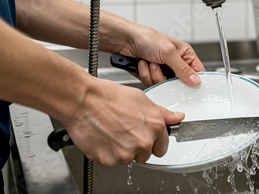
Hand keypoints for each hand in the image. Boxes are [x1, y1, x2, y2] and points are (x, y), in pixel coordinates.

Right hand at [63, 78, 184, 165]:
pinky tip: (104, 136)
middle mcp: (143, 141)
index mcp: (155, 126)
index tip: (146, 137)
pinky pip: (112, 161)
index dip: (153, 141)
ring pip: (128, 158)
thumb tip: (176, 118)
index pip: (162, 147)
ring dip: (122, 149)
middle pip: (145, 155)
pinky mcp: (109, 160)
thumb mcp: (141, 98)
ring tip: (112, 131)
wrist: (83, 100)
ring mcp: (126, 153)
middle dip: (137, 146)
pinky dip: (107, 152)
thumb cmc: (108, 96)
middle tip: (125, 131)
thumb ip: (161, 112)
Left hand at [117, 23, 204, 87]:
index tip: (191, 87)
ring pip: (164, 85)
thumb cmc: (147, 38)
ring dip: (154, 75)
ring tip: (150, 63)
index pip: (197, 72)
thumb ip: (183, 69)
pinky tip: (143, 64)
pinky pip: (152, 84)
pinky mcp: (151, 76)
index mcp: (184, 54)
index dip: (195, 81)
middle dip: (167, 78)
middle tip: (162, 69)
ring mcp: (163, 71)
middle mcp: (175, 63)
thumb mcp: (168, 52)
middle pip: (179, 83)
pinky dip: (146, 75)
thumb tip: (195, 81)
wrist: (125, 41)